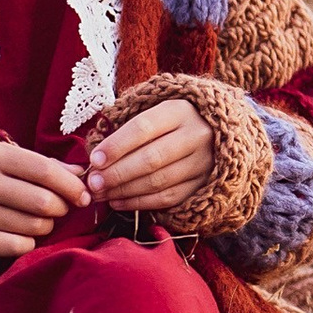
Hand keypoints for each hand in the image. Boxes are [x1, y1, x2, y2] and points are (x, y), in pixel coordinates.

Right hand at [0, 139, 87, 259]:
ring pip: (34, 227)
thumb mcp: (10, 159)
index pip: (45, 171)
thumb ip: (47, 166)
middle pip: (44, 202)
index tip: (84, 195)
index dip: (72, 185)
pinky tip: (20, 233)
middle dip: (61, 208)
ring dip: (45, 226)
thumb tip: (81, 175)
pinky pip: (18, 247)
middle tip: (59, 208)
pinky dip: (28, 242)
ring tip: (37, 219)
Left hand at [87, 94, 215, 220]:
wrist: (219, 129)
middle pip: (151, 158)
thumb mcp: (155, 108)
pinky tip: (119, 202)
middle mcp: (196, 135)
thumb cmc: (173, 119)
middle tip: (93, 183)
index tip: (95, 160)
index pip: (143, 128)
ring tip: (101, 194)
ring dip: (124, 191)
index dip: (117, 145)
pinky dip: (140, 203)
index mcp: (180, 110)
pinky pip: (168, 198)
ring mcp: (203, 162)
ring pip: (159, 181)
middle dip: (117, 173)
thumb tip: (96, 153)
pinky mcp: (204, 184)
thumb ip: (128, 126)